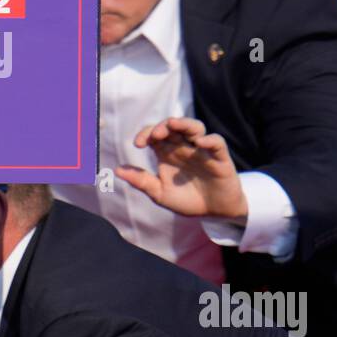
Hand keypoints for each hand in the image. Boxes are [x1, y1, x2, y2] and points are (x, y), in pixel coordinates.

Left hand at [117, 117, 248, 220]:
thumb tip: (117, 170)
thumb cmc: (186, 199)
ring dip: (184, 124)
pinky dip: (210, 140)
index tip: (137, 144)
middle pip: (174, 126)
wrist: (214, 212)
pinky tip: (200, 143)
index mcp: (167, 152)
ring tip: (174, 126)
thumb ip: (141, 181)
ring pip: (195, 127)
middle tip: (155, 134)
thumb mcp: (160, 193)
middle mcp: (184, 147)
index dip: (145, 134)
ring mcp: (202, 151)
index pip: (155, 134)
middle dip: (163, 126)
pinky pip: (217, 142)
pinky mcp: (220, 158)